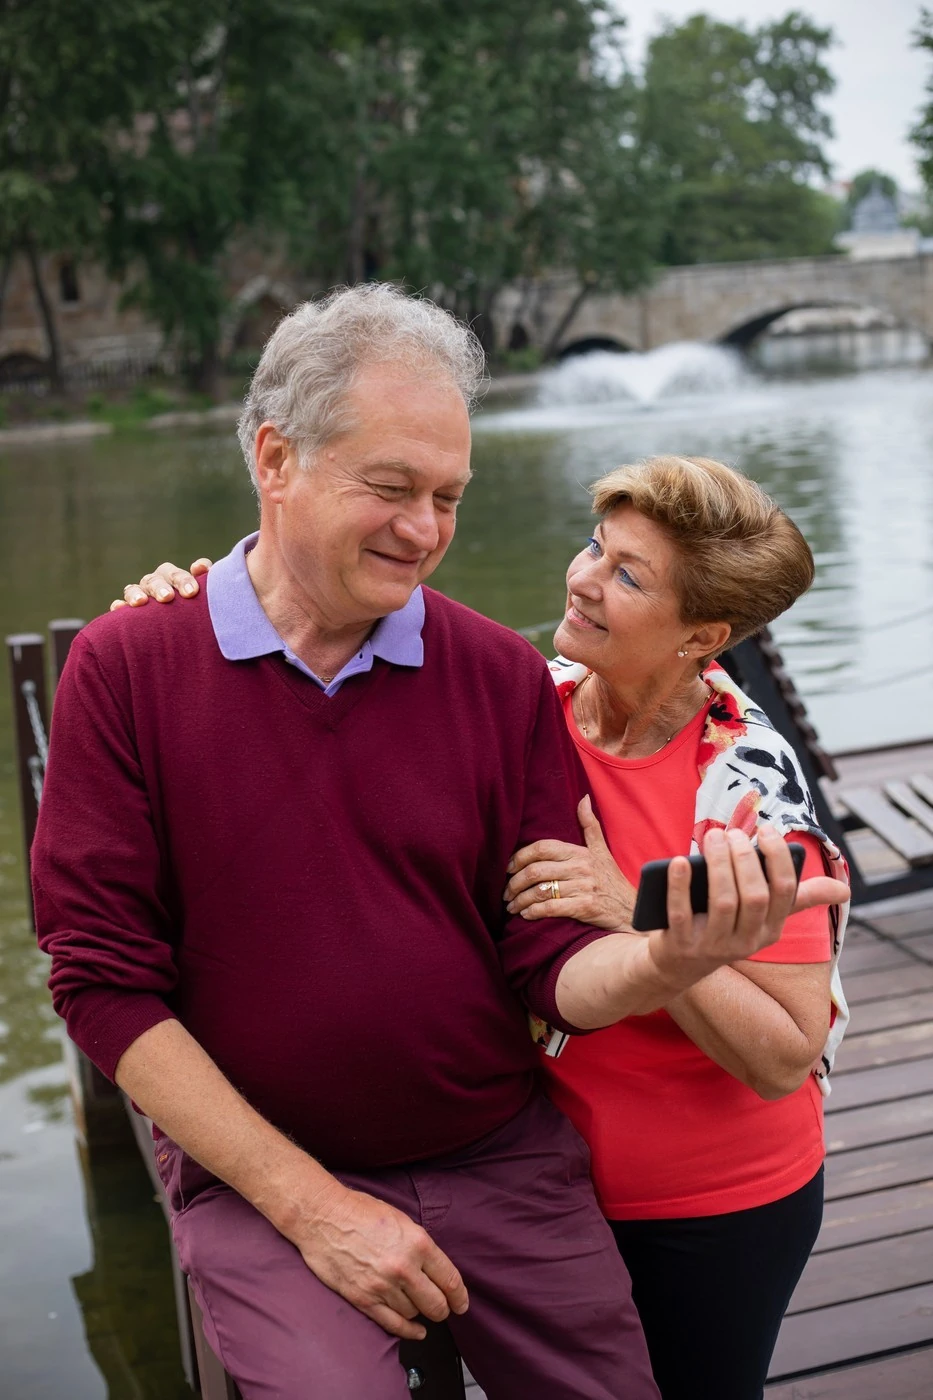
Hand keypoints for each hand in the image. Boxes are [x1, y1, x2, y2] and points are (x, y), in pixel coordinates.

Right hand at [110, 559, 212, 609]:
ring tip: (141, 602)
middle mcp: (159, 583)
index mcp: (178, 580)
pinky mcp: (127, 611)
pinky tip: (119, 609)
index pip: (180, 575)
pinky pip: (120, 606)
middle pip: (158, 578)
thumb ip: (210, 592)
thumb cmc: (197, 618)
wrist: (181, 640)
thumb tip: (201, 568)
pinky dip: (119, 606)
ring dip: (137, 593)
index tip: (192, 592)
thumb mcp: (206, 608)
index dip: (185, 579)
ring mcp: (142, 595)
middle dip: (162, 586)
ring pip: (136, 588)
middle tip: (167, 597)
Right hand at [286, 1182, 468, 1340]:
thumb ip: (420, 1246)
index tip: (462, 1304)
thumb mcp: (401, 1219)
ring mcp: (383, 1286)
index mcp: (418, 1243)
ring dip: (419, 1312)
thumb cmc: (360, 1211)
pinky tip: (416, 1330)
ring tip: (417, 1304)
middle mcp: (404, 1267)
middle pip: (436, 1303)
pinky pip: (393, 1324)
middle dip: (443, 1309)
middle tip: (443, 1308)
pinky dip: (409, 1331)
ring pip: (414, 1313)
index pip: (450, 1280)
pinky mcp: (363, 1299)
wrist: (323, 1216)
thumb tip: (435, 1269)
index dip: (460, 1297)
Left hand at [503, 795, 634, 929]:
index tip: (508, 868)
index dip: (520, 856)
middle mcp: (581, 867)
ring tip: (512, 906)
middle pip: (536, 870)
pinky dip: (534, 912)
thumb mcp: (602, 850)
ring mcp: (583, 887)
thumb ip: (589, 826)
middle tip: (506, 892)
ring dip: (520, 900)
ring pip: (540, 891)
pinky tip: (525, 914)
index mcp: (580, 852)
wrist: (632, 910)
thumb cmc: (612, 880)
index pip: (542, 847)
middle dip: (514, 882)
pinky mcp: (585, 908)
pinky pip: (551, 908)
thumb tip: (583, 798)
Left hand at [648, 823, 848, 986]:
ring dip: (718, 865)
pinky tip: (679, 861)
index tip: (766, 829)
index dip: (778, 857)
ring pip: (723, 902)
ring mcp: (714, 946)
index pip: (785, 892)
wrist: (679, 963)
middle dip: (744, 860)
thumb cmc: (726, 925)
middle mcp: (747, 942)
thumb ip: (798, 898)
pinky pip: (681, 914)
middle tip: (731, 832)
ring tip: (713, 837)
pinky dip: (680, 886)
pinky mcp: (682, 946)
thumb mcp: (763, 917)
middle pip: (754, 896)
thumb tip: (845, 892)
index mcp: (771, 929)